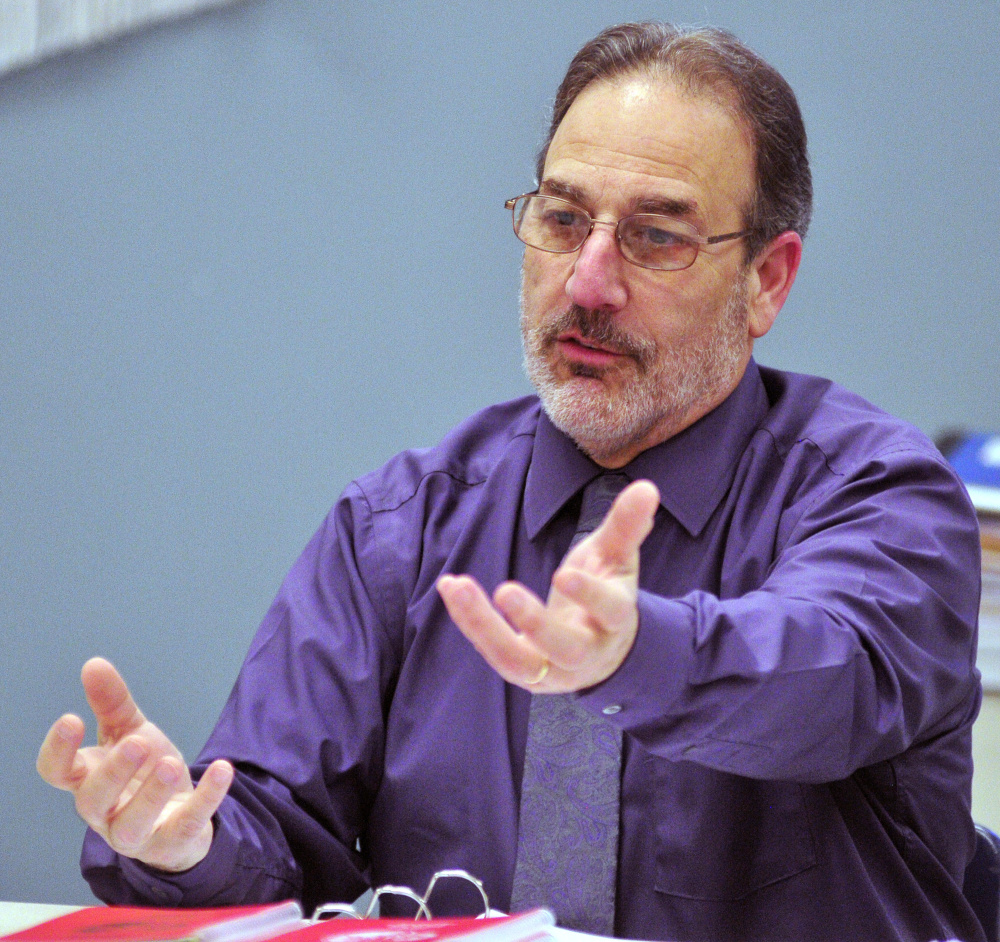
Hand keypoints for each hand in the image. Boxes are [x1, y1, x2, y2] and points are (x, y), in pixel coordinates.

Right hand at [36, 657, 232, 871]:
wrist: (180, 814)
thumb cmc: (144, 773)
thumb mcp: (130, 731)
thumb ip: (112, 702)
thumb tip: (94, 665)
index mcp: (89, 778)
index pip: (57, 772)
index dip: (57, 750)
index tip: (72, 719)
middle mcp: (106, 811)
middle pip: (93, 799)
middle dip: (113, 772)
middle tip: (138, 742)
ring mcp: (137, 832)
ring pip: (132, 825)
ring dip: (151, 794)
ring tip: (170, 762)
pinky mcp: (172, 842)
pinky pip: (187, 825)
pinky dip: (206, 798)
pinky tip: (222, 770)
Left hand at [438, 479, 658, 691]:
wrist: (602, 650)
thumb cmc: (606, 592)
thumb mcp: (616, 559)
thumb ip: (626, 526)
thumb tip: (647, 487)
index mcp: (615, 620)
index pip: (609, 610)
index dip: (589, 595)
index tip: (563, 574)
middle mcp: (586, 653)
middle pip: (565, 648)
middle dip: (535, 623)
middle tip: (506, 591)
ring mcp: (552, 669)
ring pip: (517, 661)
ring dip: (485, 626)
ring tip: (459, 587)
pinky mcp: (523, 673)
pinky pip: (493, 651)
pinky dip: (469, 621)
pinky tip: (449, 586)